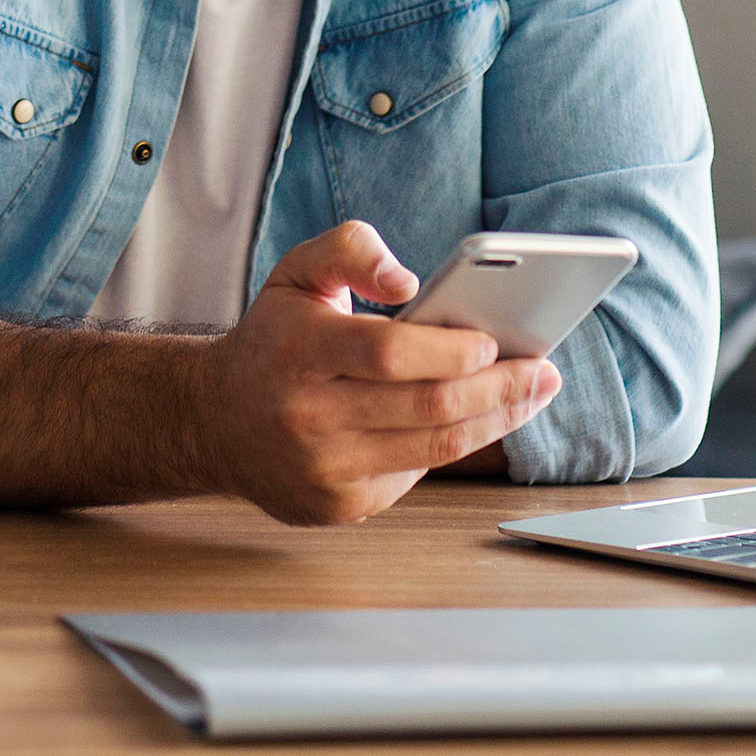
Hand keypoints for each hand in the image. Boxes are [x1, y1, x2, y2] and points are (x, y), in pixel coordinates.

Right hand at [206, 221, 561, 525]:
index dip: (452, 349)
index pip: (390, 352)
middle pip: (428, 405)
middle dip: (500, 388)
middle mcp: (307, 414)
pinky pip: (415, 475)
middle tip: (542, 370)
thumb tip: (409, 282)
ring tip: (531, 394)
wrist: (213, 421)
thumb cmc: (271, 340)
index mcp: (298, 350)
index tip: (497, 340)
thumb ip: (350, 250)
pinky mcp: (339, 505)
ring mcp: (323, 468)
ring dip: (496, 420)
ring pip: (434, 448)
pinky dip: (452, 445)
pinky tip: (476, 420)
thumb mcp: (296, 274)